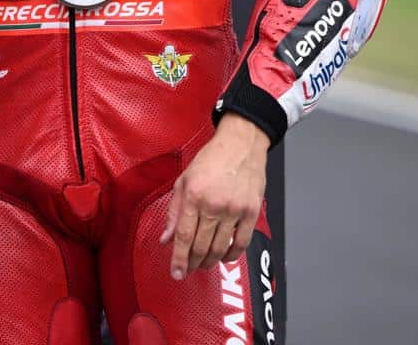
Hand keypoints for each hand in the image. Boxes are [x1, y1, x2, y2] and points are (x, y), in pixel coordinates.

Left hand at [160, 114, 269, 278]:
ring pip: (221, 247)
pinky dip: (232, 255)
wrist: (240, 145)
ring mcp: (235, 210)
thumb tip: (166, 238)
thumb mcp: (183, 180)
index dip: (179, 258)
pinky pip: (242, 242)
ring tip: (203, 265)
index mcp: (194, 196)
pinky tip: (224, 258)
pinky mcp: (251, 212)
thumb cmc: (210, 160)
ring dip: (210, 261)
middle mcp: (214, 205)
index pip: (184, 236)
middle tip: (188, 271)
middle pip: (202, 246)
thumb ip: (174, 212)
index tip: (176, 273)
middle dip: (193, 263)